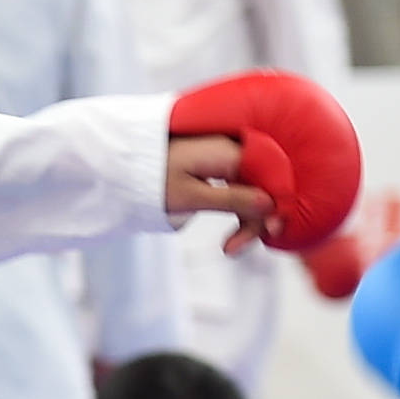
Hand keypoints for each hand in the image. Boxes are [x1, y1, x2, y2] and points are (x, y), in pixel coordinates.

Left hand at [165, 132, 276, 249]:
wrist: (124, 165)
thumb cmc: (154, 179)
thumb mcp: (192, 197)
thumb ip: (232, 200)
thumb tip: (270, 206)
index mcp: (229, 153)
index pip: (269, 178)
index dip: (275, 206)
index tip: (269, 234)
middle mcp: (232, 149)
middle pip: (262, 185)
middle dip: (256, 220)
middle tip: (234, 249)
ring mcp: (225, 156)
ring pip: (252, 189)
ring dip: (246, 219)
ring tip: (228, 248)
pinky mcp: (217, 165)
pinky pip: (239, 187)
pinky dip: (237, 210)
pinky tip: (231, 232)